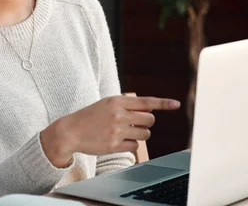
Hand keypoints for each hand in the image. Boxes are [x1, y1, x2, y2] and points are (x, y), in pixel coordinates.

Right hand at [41, 96, 179, 166]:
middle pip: (150, 120)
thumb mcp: (108, 104)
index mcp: (117, 101)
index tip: (176, 104)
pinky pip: (135, 146)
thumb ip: (128, 105)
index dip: (163, 103)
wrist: (71, 131)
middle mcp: (118, 114)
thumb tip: (151, 109)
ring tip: (125, 132)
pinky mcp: (114, 145)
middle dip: (146, 122)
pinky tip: (118, 141)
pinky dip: (130, 145)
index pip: (146, 101)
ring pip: (145, 134)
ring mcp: (117, 131)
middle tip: (136, 123)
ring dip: (139, 134)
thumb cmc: (91, 116)